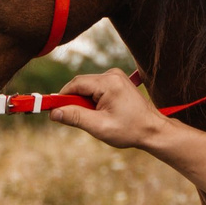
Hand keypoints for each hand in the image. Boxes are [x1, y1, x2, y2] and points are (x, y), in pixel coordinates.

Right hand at [46, 69, 168, 150]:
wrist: (153, 130)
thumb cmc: (130, 130)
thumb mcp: (99, 127)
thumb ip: (75, 117)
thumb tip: (53, 112)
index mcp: (109, 83)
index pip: (75, 84)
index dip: (61, 98)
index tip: (52, 111)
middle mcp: (112, 75)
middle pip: (81, 85)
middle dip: (74, 102)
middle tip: (75, 120)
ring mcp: (115, 77)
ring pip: (87, 88)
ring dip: (84, 103)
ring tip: (95, 120)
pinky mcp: (117, 82)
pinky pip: (96, 89)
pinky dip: (93, 101)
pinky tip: (102, 114)